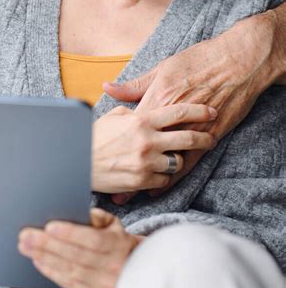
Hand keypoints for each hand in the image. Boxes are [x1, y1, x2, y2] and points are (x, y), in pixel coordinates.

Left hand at [18, 208, 141, 287]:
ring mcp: (104, 285)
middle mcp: (113, 267)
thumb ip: (95, 217)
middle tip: (25, 235)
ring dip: (45, 258)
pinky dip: (51, 272)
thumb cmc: (114, 239)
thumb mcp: (111, 222)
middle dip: (48, 245)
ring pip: (70, 271)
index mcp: (119, 244)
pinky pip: (69, 285)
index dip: (71, 234)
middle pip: (77, 256)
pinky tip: (37, 260)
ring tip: (26, 247)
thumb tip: (75, 213)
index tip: (49, 226)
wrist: (132, 267)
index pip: (93, 240)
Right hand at [92, 103, 215, 192]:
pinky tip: (159, 171)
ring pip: (179, 161)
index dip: (200, 111)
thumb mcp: (113, 115)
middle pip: (188, 138)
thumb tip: (145, 107)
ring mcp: (146, 162)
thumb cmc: (94, 137)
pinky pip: (165, 179)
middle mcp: (148, 140)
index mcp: (142, 120)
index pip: (179, 112)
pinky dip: (164, 176)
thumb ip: (134, 110)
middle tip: (211, 137)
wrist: (77, 162)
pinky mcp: (142, 180)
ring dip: (180, 159)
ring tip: (179, 157)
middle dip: (205, 138)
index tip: (212, 111)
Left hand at [104, 9, 284, 203]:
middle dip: (127, 168)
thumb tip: (108, 87)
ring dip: (147, 178)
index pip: (131, 128)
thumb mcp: (162, 68)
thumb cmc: (199, 60)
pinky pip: (189, 162)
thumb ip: (135, 85)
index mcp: (157, 99)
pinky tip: (160, 187)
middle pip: (145, 148)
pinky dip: (173, 176)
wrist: (238, 62)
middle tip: (111, 184)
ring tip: (130, 193)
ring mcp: (191, 128)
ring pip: (165, 160)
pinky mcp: (210, 135)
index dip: (115, 146)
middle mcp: (171, 118)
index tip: (100, 159)